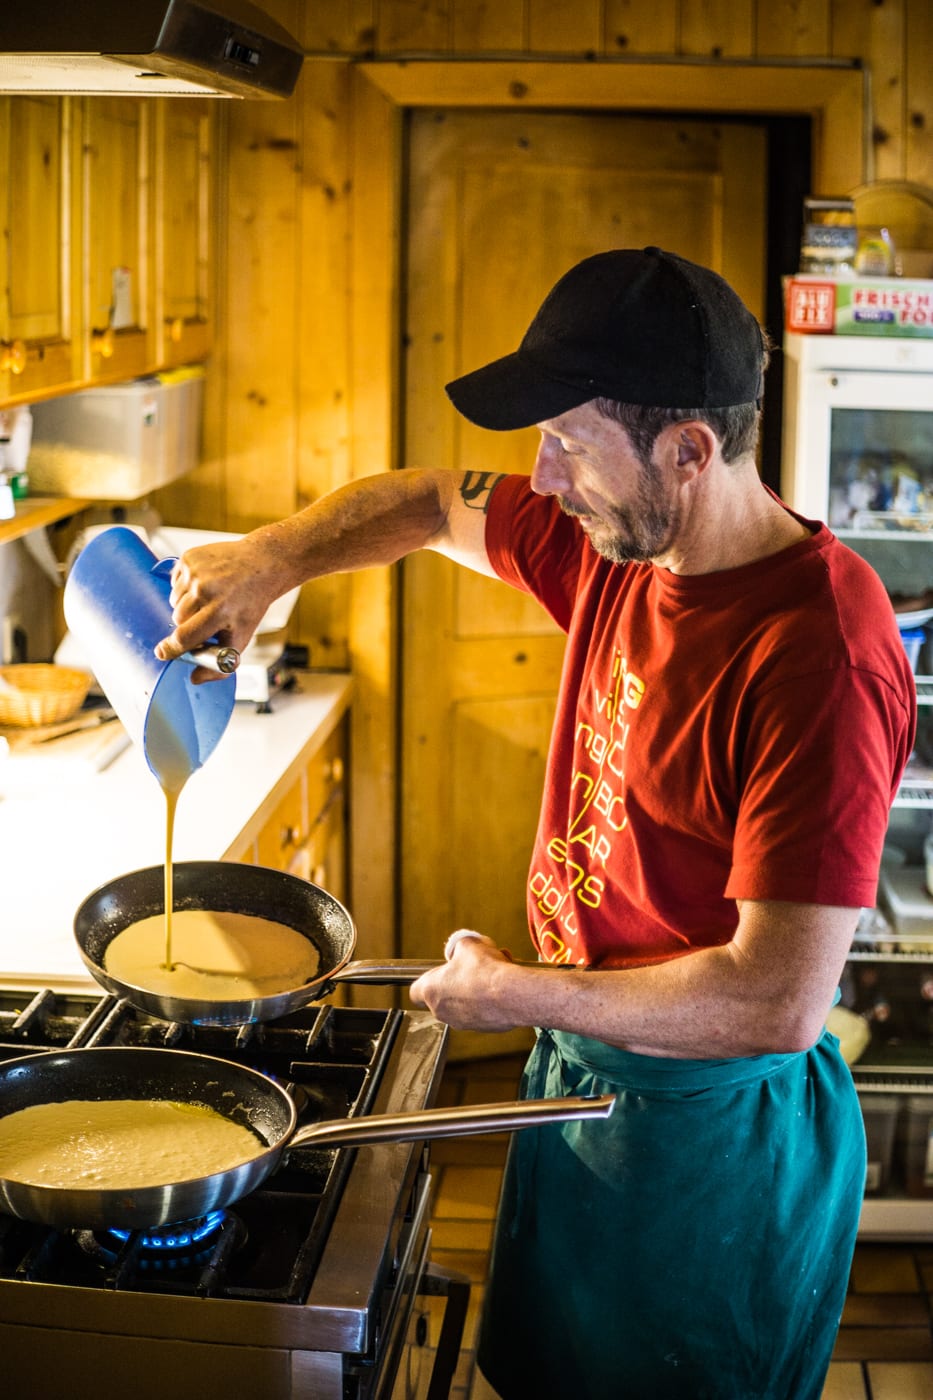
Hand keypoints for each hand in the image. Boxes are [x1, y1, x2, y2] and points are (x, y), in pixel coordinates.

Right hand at [153, 540, 271, 679]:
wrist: (261, 564)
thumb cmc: (250, 603)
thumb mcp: (242, 636)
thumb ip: (221, 664)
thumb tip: (196, 679)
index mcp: (220, 612)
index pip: (184, 637)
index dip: (171, 648)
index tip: (162, 653)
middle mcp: (206, 590)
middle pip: (177, 619)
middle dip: (187, 623)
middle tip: (206, 618)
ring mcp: (196, 572)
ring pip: (174, 600)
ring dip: (186, 604)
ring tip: (208, 599)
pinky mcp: (190, 557)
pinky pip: (174, 582)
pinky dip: (185, 587)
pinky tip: (205, 584)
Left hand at [409, 932, 520, 1031]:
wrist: (510, 994)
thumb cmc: (484, 971)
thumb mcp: (467, 945)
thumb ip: (459, 947)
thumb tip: (463, 948)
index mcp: (431, 991)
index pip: (415, 992)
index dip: (426, 979)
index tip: (437, 973)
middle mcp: (443, 1011)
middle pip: (444, 995)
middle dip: (458, 980)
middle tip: (472, 967)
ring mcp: (463, 1022)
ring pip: (466, 1002)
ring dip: (476, 989)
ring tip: (492, 972)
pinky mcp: (483, 1028)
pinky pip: (483, 1011)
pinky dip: (490, 1000)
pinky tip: (501, 986)